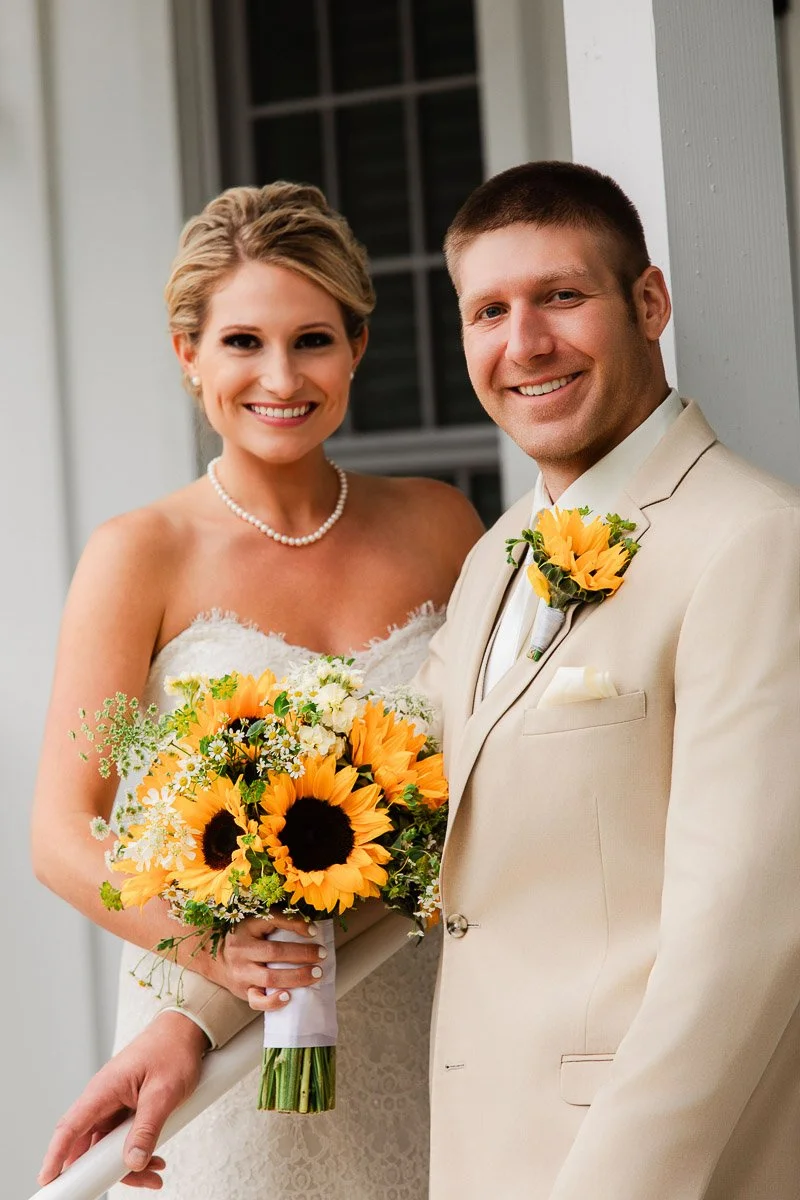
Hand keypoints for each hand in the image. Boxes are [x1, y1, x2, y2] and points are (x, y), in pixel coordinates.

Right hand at [37, 1010, 207, 1189]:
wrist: (188, 1029)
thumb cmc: (173, 1050)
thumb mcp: (163, 1092)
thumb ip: (147, 1128)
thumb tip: (134, 1161)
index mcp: (103, 1089)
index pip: (70, 1127)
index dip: (56, 1155)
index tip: (48, 1179)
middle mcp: (104, 1098)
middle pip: (89, 1144)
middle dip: (103, 1171)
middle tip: (128, 1183)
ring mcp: (115, 1103)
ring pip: (108, 1146)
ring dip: (126, 1164)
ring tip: (154, 1175)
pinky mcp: (127, 1107)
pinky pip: (123, 1138)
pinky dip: (137, 1151)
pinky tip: (155, 1160)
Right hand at [206, 912, 326, 1010]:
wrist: (214, 957)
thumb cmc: (244, 936)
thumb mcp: (256, 921)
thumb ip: (280, 919)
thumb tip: (311, 928)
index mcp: (247, 927)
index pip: (273, 921)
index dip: (296, 925)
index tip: (315, 931)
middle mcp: (242, 950)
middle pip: (275, 952)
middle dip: (302, 954)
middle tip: (322, 954)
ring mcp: (241, 973)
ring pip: (269, 978)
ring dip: (297, 977)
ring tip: (316, 974)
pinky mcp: (242, 991)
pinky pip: (257, 1000)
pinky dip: (273, 1001)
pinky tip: (288, 997)